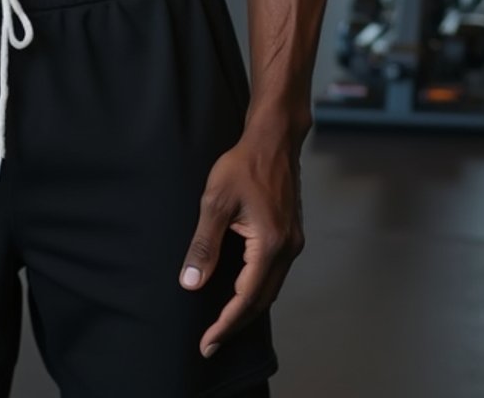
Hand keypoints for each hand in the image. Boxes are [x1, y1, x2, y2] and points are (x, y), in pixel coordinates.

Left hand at [178, 135, 303, 358]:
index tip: (207, 343)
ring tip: (222, 323)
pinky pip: (273, 274)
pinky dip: (255, 289)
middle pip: (261, 300)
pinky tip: (239, 291)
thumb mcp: (215, 202)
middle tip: (210, 343)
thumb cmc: (242, 165)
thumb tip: (191, 282)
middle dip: (235, 323)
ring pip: (269, 289)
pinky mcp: (290, 235)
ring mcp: (292, 243)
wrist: (273, 140)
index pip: (245, 298)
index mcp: (269, 245)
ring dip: (246, 308)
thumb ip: (204, 245)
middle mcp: (287, 250)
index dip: (226, 324)